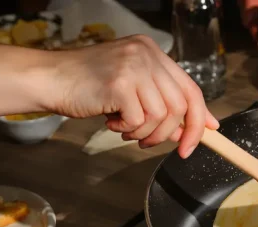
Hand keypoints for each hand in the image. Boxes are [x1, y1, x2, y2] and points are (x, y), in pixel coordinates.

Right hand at [52, 35, 218, 158]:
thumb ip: (160, 103)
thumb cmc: (88, 86)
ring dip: (146, 133)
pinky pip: (139, 120)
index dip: (201, 114)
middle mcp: (147, 54)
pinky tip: (111, 122)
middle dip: (173, 133)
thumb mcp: (131, 89)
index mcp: (153, 52)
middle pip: (181, 105)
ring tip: (126, 130)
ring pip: (162, 116)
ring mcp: (134, 67)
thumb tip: (189, 130)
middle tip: (152, 144)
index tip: (208, 133)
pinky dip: (127, 130)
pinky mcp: (120, 84)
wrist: (49, 78)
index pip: (190, 87)